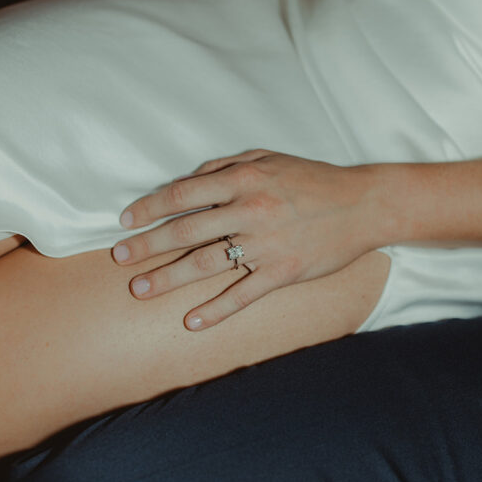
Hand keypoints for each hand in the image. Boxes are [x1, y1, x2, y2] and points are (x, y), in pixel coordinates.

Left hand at [112, 149, 391, 329]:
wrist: (364, 204)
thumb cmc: (313, 179)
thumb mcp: (269, 158)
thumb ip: (226, 166)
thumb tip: (188, 180)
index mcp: (244, 179)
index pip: (183, 194)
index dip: (149, 208)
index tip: (126, 221)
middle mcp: (250, 210)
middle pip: (185, 231)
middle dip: (146, 246)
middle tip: (118, 259)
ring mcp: (267, 243)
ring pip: (206, 264)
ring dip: (168, 278)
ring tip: (139, 289)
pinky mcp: (283, 271)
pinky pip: (243, 294)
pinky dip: (216, 310)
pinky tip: (192, 322)